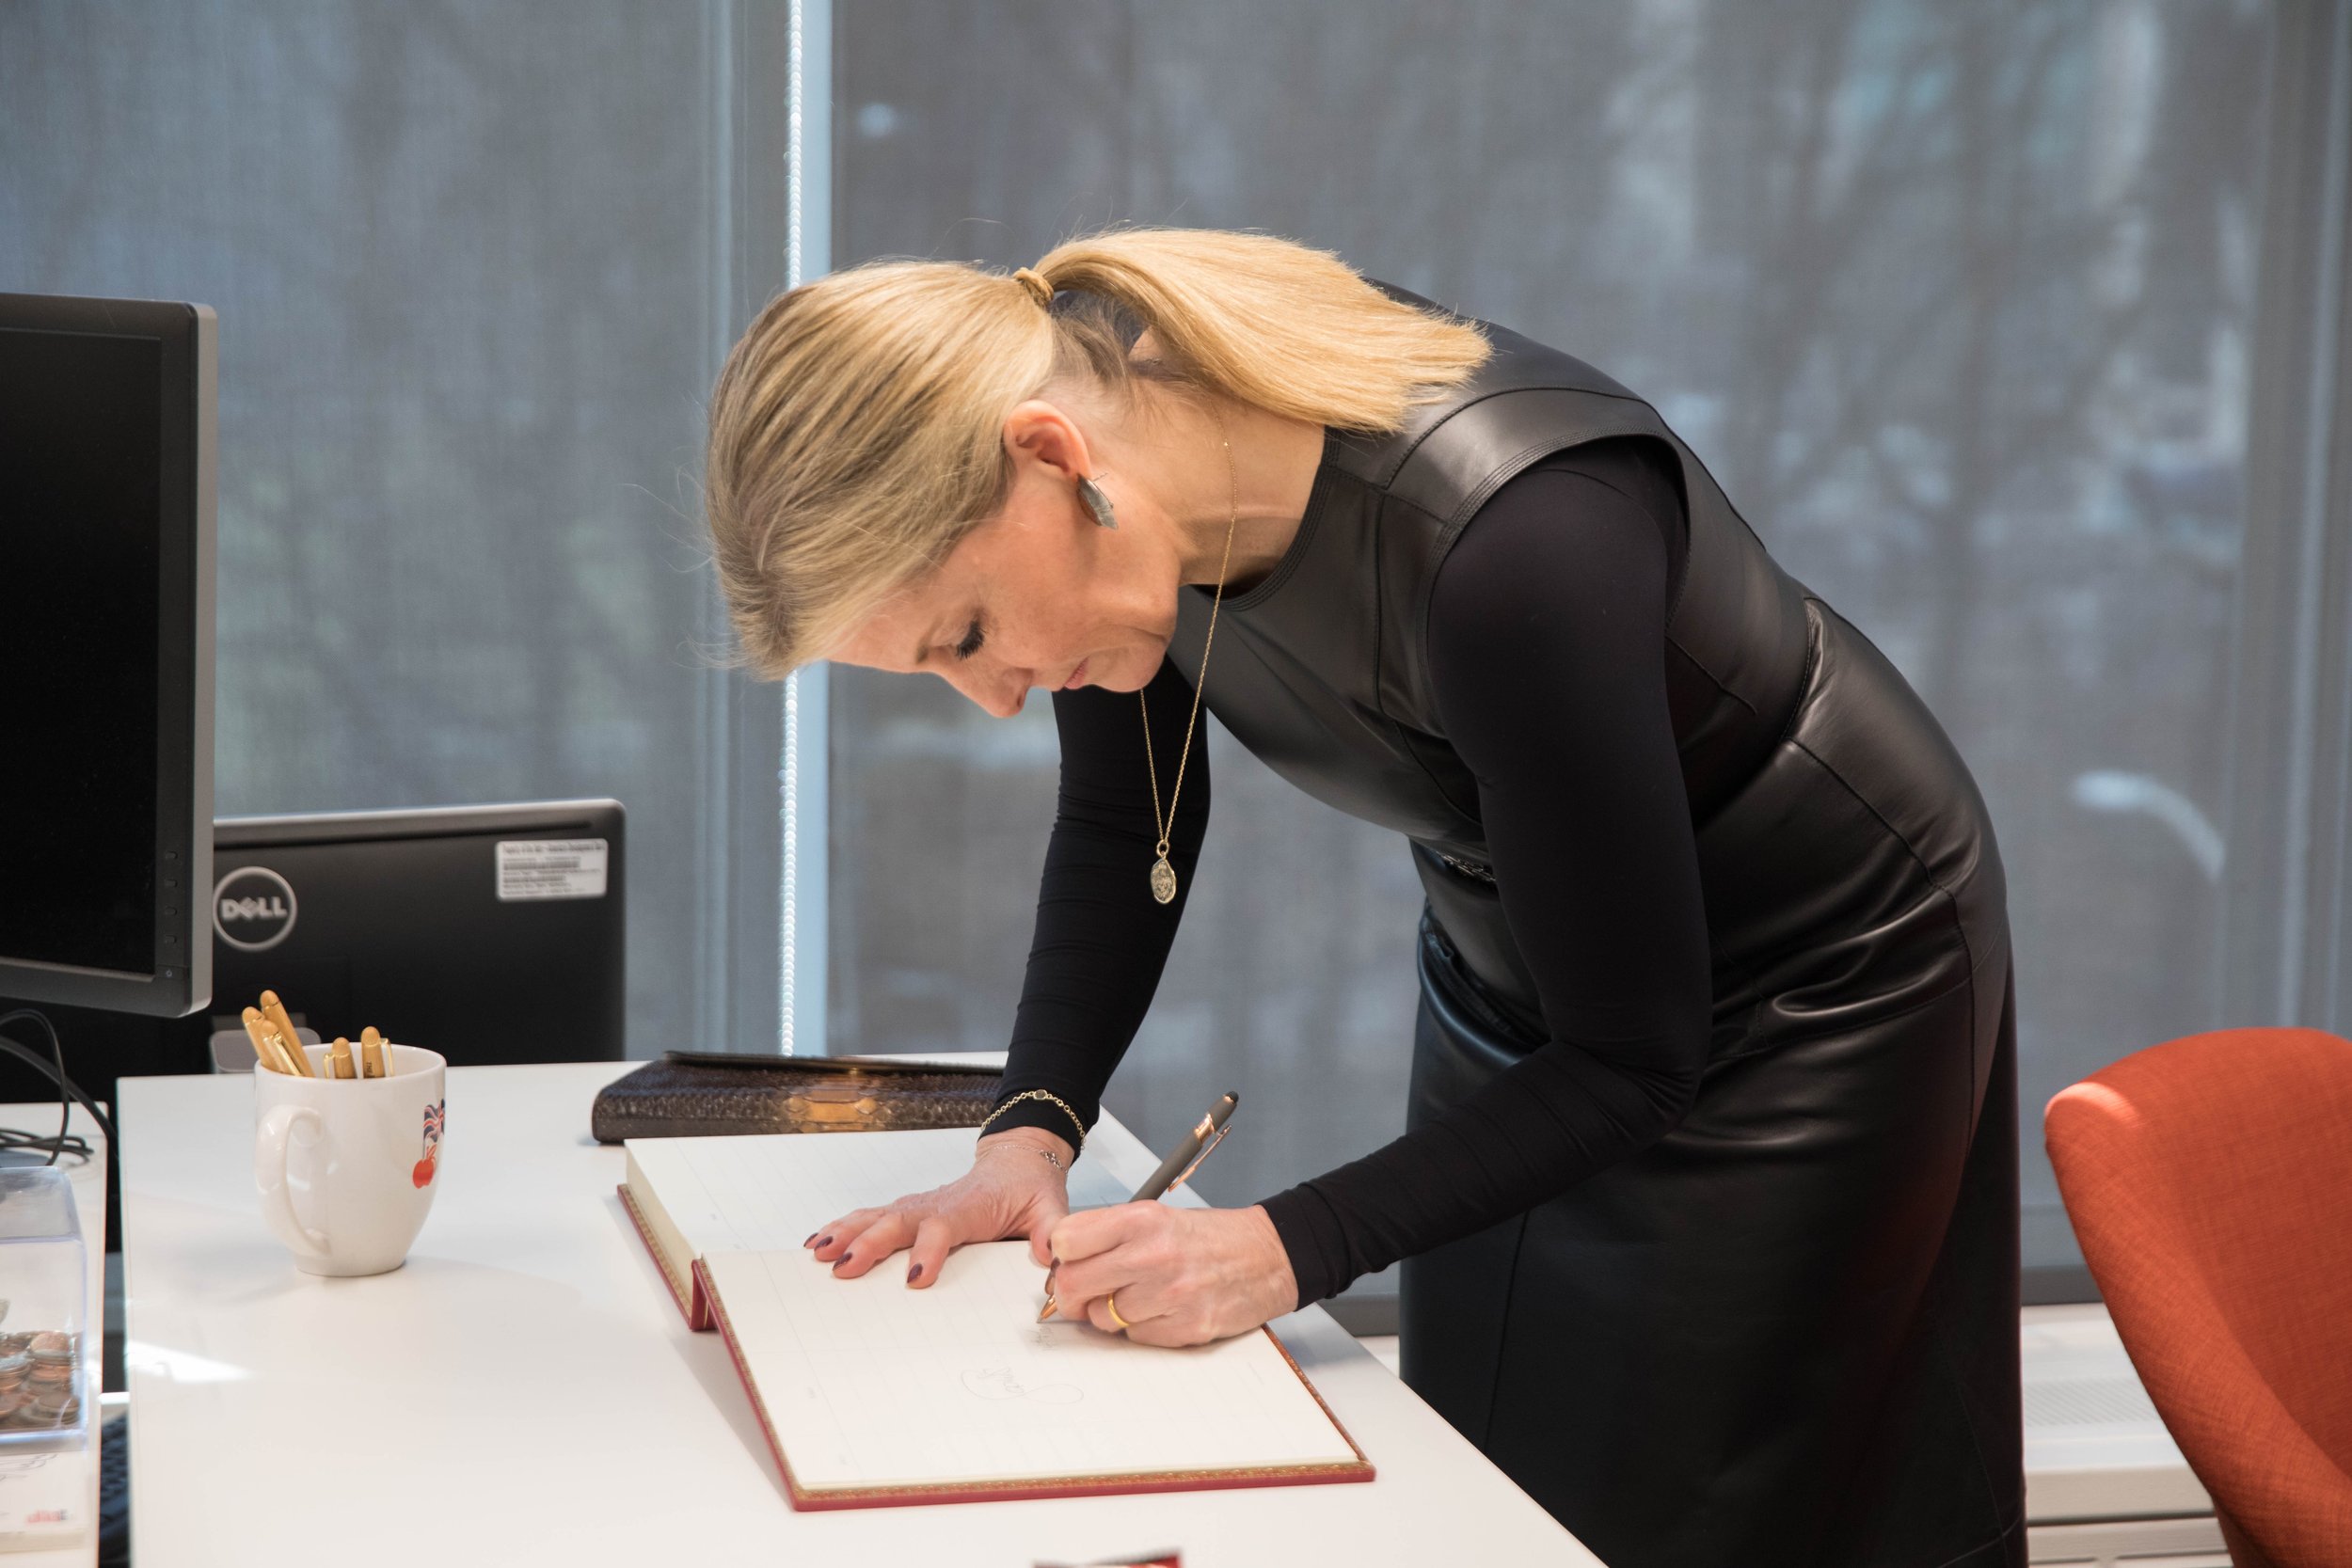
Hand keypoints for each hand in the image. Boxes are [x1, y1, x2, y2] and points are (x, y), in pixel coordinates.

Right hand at [807, 1127, 1070, 1286]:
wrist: (1019, 1161)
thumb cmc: (1031, 1188)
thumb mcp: (1051, 1209)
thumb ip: (1052, 1233)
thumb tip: (1051, 1259)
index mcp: (973, 1206)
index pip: (946, 1226)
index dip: (930, 1250)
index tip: (915, 1278)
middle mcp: (939, 1203)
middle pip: (900, 1220)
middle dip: (870, 1243)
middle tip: (844, 1267)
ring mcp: (920, 1205)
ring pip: (878, 1215)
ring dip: (847, 1232)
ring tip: (819, 1252)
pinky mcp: (909, 1210)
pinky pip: (872, 1216)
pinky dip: (843, 1226)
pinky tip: (819, 1241)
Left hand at [1045, 1202, 1297, 1346]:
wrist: (1267, 1257)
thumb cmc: (1208, 1237)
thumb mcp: (1157, 1216)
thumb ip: (1108, 1235)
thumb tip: (1059, 1262)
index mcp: (1143, 1219)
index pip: (1066, 1241)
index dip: (1061, 1254)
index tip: (1068, 1260)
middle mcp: (1154, 1255)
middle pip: (1074, 1285)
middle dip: (1072, 1293)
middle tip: (1084, 1292)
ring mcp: (1171, 1295)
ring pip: (1102, 1318)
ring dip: (1110, 1313)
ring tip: (1137, 1296)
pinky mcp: (1186, 1328)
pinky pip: (1135, 1337)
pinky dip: (1140, 1327)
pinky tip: (1161, 1309)